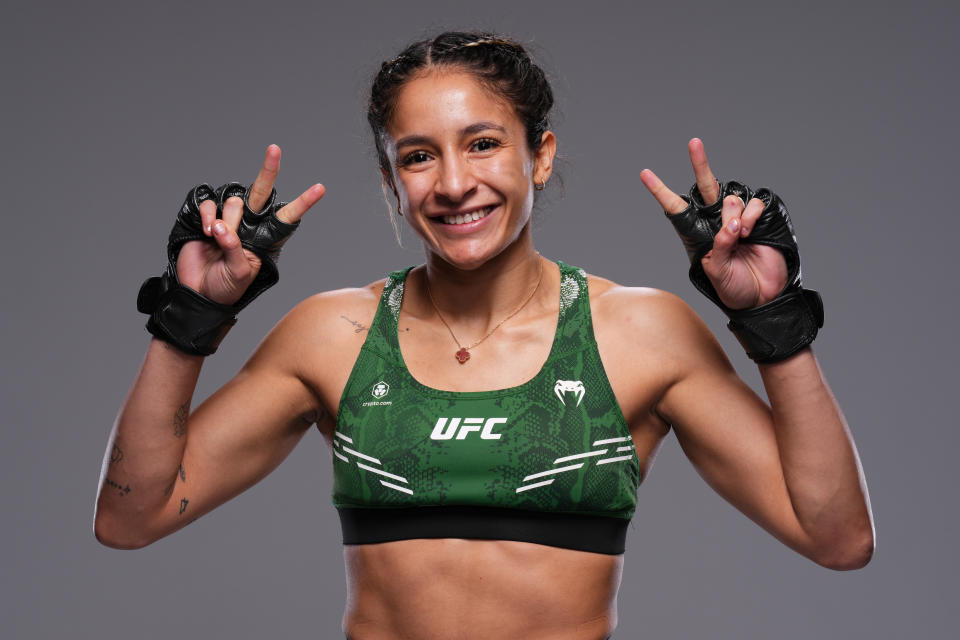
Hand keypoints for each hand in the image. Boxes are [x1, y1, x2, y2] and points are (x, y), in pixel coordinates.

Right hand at [176, 145, 325, 304]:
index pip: (287, 217)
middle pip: (262, 192)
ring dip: (227, 219)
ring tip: (217, 238)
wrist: (198, 292)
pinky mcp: (206, 217)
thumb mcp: (240, 274)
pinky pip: (210, 205)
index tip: (320, 188)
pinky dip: (207, 214)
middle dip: (269, 170)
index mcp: (265, 238)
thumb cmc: (226, 286)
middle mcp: (249, 224)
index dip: (302, 203)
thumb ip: (235, 250)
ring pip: (235, 202)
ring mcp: (228, 219)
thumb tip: (222, 228)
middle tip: (275, 149)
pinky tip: (206, 230)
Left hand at [639, 138, 786, 308]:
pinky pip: (753, 203)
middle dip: (700, 163)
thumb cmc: (733, 288)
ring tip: (739, 235)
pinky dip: (751, 216)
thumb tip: (731, 223)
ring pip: (730, 198)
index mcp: (696, 234)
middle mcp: (715, 221)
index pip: (676, 208)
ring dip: (733, 214)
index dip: (661, 191)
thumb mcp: (717, 272)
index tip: (645, 174)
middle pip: (705, 185)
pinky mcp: (758, 218)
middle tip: (694, 143)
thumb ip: (720, 246)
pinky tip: (750, 232)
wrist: (763, 297)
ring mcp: (737, 218)